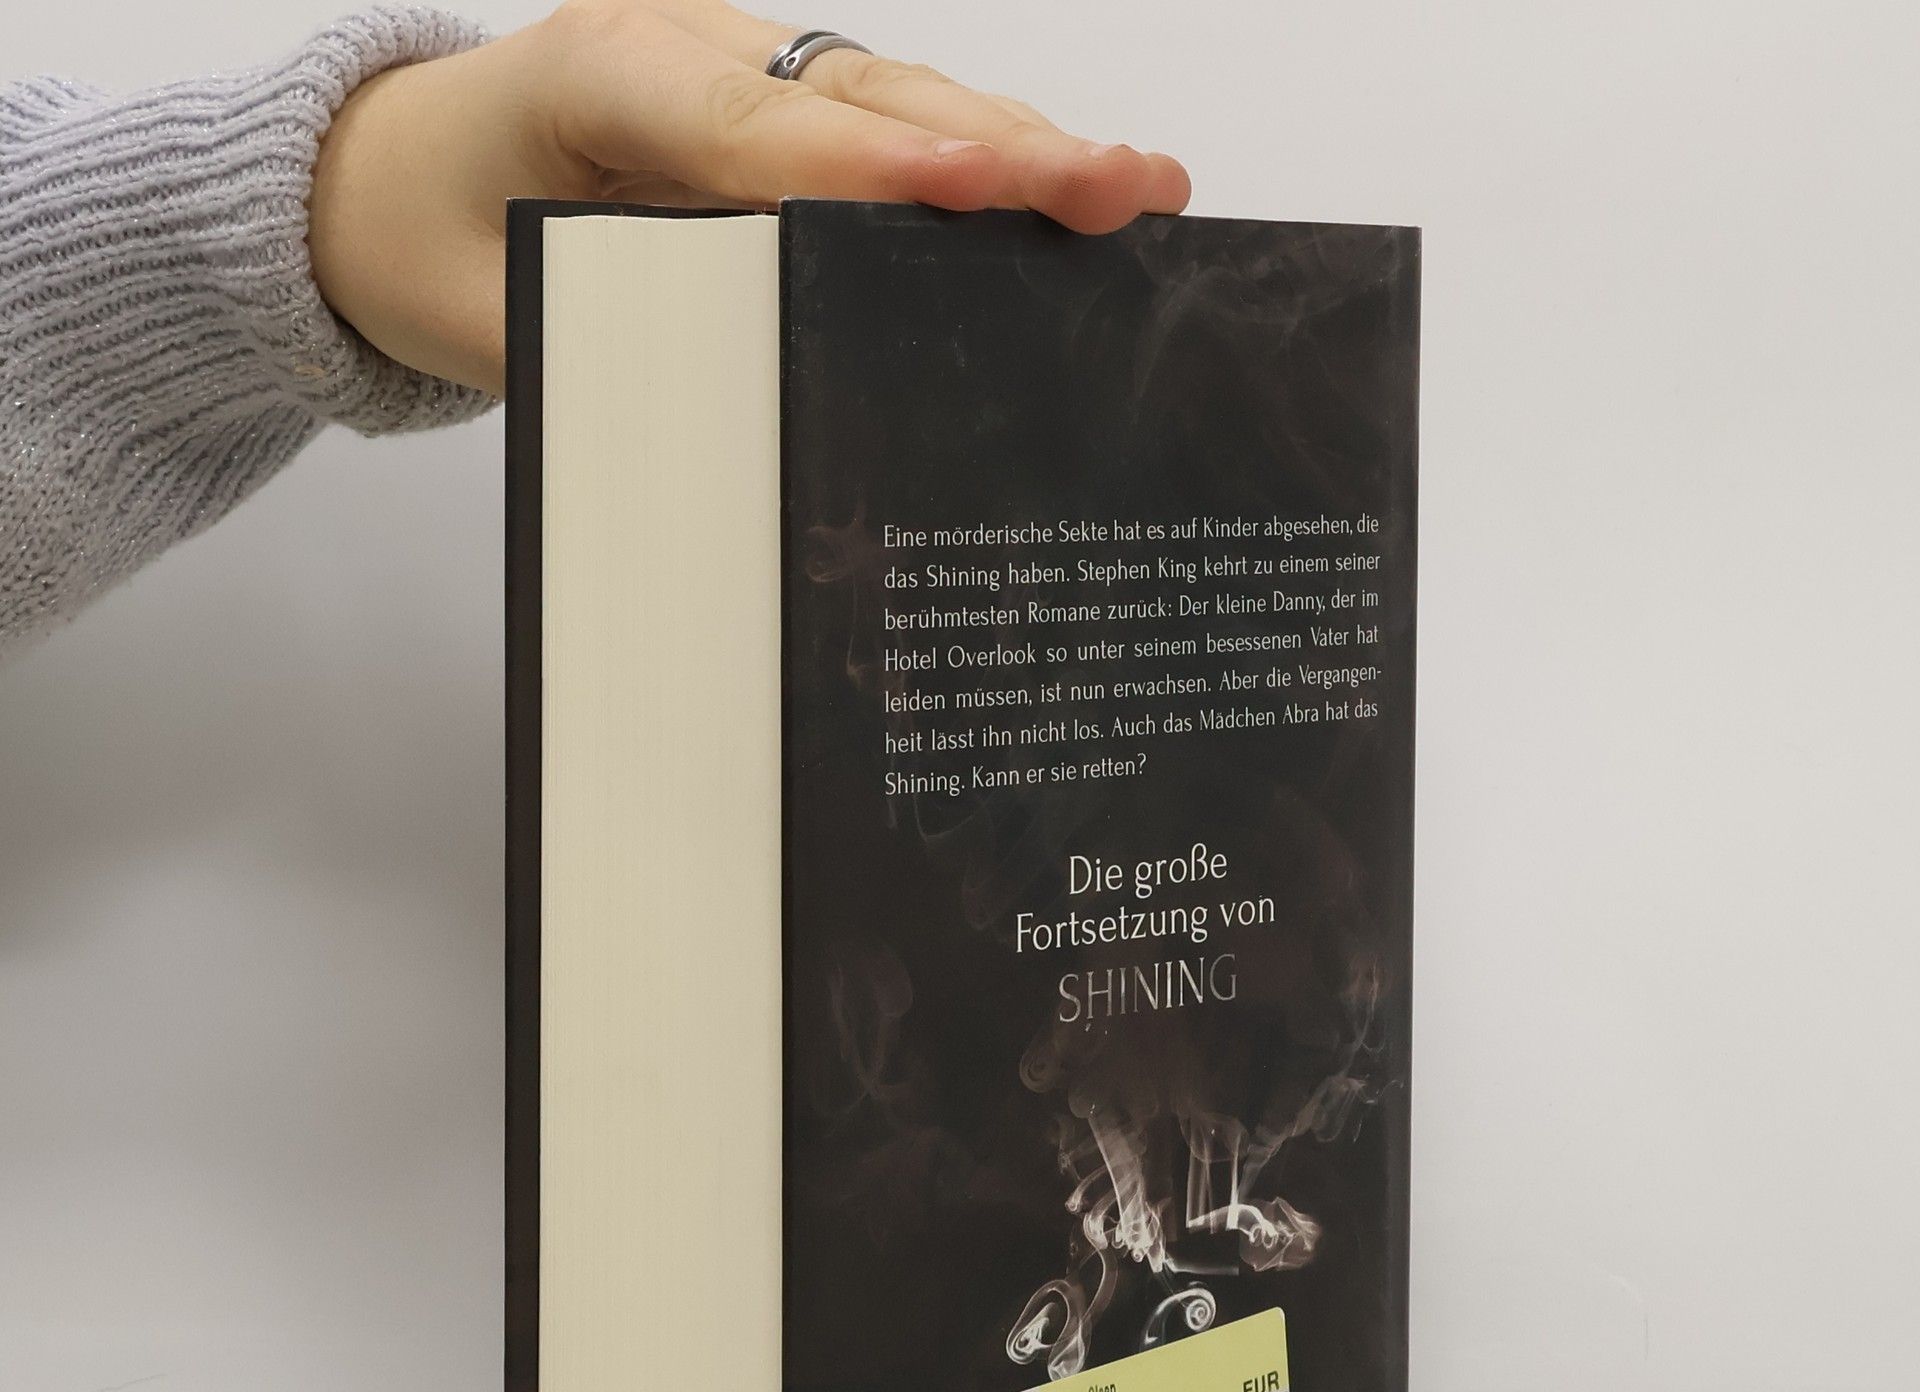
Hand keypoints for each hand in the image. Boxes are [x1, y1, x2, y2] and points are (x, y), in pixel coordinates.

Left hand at [309, 1, 1191, 395]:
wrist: (381, 181)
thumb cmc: (424, 240)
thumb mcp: (491, 314)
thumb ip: (614, 335)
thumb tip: (757, 396)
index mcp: (598, 77)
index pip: (757, 131)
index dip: (878, 168)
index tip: (981, 190)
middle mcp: (685, 49)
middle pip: (865, 98)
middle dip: (1000, 148)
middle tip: (1123, 188)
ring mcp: (735, 65)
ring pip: (895, 100)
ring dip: (1016, 147)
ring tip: (1138, 187)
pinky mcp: (766, 103)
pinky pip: (882, 126)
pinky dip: (974, 160)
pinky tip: (1063, 187)